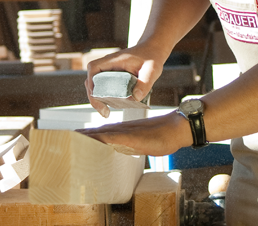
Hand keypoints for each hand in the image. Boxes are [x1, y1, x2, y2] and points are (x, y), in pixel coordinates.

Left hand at [75, 111, 192, 155]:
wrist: (175, 128)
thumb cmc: (162, 135)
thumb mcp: (143, 141)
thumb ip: (132, 143)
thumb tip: (122, 147)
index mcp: (124, 130)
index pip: (101, 132)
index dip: (87, 135)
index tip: (74, 138)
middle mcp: (122, 129)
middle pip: (97, 132)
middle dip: (81, 135)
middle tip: (65, 137)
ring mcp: (127, 132)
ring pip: (102, 133)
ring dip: (86, 136)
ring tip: (71, 137)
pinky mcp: (132, 136)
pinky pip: (113, 138)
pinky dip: (100, 138)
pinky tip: (91, 140)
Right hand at [85, 45, 166, 117]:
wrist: (153, 51)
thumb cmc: (152, 57)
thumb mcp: (152, 70)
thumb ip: (145, 83)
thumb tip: (136, 98)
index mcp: (114, 60)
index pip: (94, 68)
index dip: (92, 82)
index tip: (96, 97)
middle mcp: (108, 64)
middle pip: (92, 79)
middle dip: (94, 96)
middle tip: (104, 112)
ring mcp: (110, 70)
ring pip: (97, 84)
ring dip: (98, 98)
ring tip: (106, 113)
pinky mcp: (113, 76)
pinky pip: (104, 86)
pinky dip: (105, 97)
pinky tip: (112, 106)